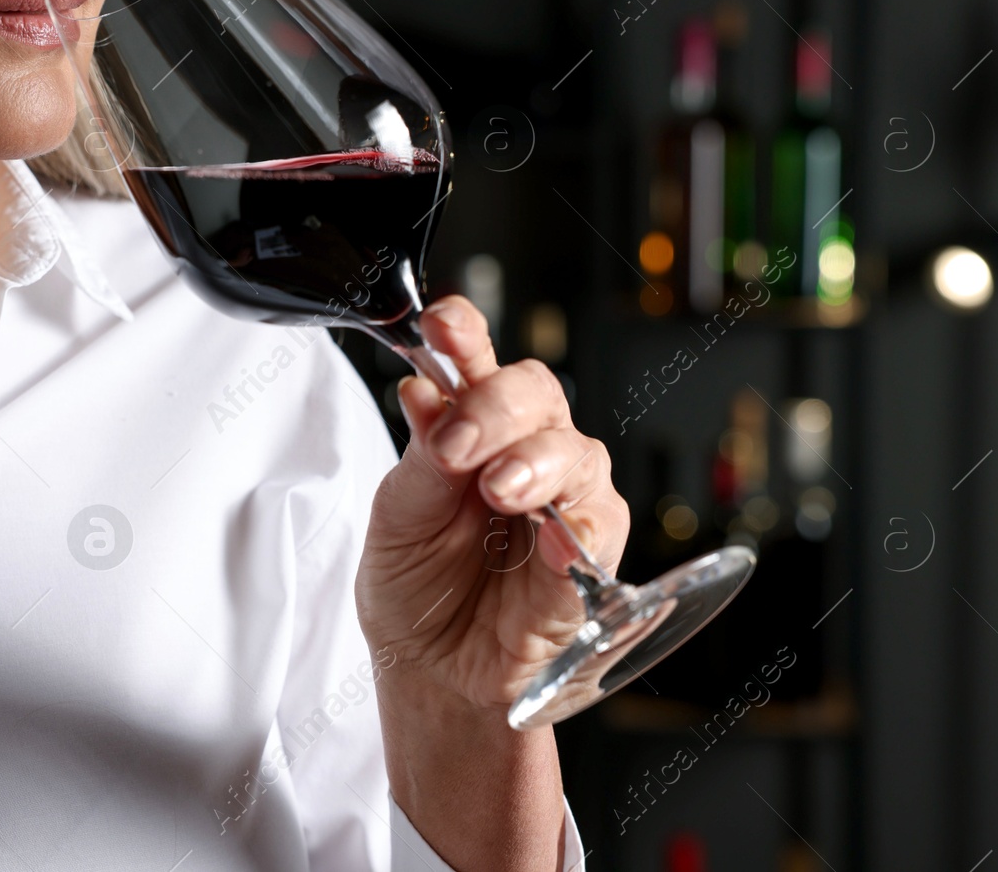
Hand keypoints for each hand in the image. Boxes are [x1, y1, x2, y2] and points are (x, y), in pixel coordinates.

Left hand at [356, 295, 630, 713]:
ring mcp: (564, 500)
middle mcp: (524, 451)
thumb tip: (423, 392)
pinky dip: (573, 526)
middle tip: (455, 448)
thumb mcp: (398, 520)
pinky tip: (548, 531)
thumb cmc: (418, 586)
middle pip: (535, 394)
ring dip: (534, 463)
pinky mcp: (591, 557)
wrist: (433, 671)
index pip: (476, 362)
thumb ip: (420, 461)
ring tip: (499, 489)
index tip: (442, 325)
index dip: (465, 335)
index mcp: (470, 428)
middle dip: (495, 409)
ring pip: (574, 452)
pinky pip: (598, 528)